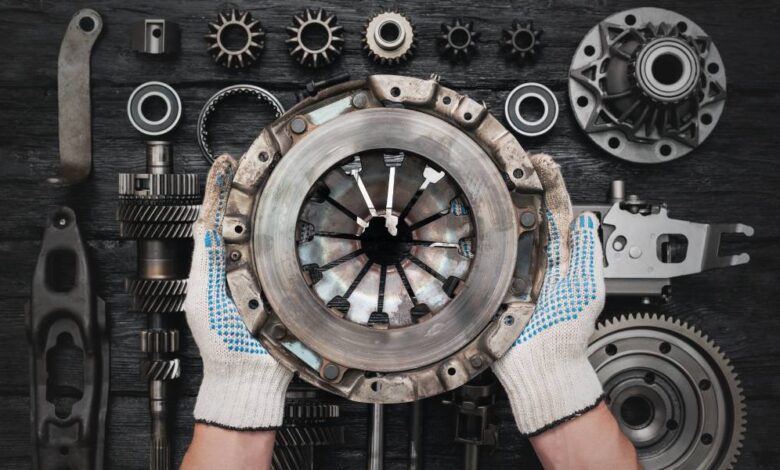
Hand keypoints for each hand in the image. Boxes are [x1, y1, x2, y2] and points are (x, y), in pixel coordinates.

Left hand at [184, 155, 291, 429]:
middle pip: (239, 219)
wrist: (248, 372)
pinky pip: (283, 252)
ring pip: (261, 233)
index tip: (223, 164)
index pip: (215, 218)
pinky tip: (289, 214)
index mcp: (215, 265)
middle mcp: (238, 265)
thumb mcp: (203, 295)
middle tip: (246, 159)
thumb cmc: (224, 341)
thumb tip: (202, 221)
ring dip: (261, 204)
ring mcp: (261, 274)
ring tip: (263, 176)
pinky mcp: (283, 284)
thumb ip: (205, 259)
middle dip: (241, 188)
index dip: (219, 188)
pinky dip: (283, 231)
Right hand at [492, 154, 604, 434]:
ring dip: (493, 206)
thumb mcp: (589, 289)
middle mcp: (533, 260)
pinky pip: (479, 256)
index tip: (541, 163)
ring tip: (487, 180)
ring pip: (501, 232)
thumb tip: (590, 221)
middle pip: (524, 215)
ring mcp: (509, 271)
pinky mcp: (489, 284)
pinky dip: (472, 237)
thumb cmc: (567, 334)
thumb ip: (590, 254)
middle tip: (510, 161)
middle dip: (517, 187)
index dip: (549, 186)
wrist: (541, 366)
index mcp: (559, 258)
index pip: (555, 212)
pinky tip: (465, 219)